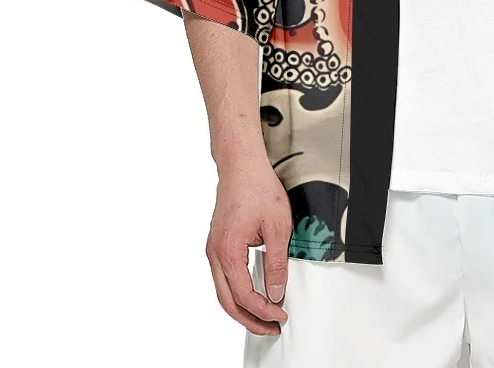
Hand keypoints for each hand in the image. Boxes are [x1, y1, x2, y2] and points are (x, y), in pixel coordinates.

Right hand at [205, 159, 292, 334]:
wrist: (241, 166)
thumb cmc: (258, 188)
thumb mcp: (277, 226)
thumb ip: (276, 263)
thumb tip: (275, 292)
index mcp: (228, 251)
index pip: (244, 294)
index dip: (263, 310)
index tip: (280, 316)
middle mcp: (214, 253)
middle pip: (227, 301)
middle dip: (249, 319)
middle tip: (271, 328)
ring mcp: (213, 249)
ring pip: (223, 291)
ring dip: (242, 308)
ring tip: (264, 317)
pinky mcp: (217, 244)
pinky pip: (223, 278)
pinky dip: (236, 293)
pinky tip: (251, 295)